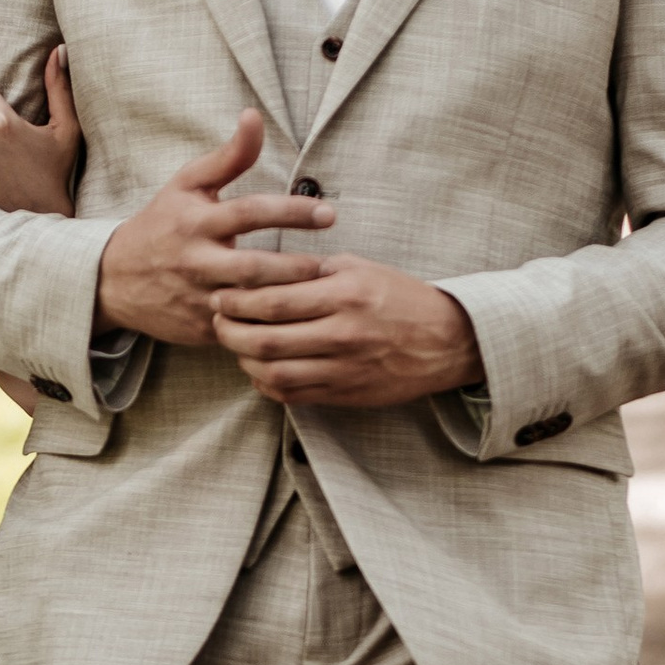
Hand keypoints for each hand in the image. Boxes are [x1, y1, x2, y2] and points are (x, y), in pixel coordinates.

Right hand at [95, 111, 335, 346]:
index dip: (291, 212)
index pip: (249, 213)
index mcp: (197, 222)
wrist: (112, 280)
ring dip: (288, 299)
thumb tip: (254, 116)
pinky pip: (242, 330)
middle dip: (296, 267)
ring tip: (322, 292)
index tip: (328, 214)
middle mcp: (196, 261)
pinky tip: (299, 321)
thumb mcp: (187, 185)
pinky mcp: (201, 329)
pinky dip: (270, 327)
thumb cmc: (161, 224)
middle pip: (254, 267)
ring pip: (250, 304)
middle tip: (330, 264)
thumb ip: (229, 156)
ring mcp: (198, 298)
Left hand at [211, 259, 477, 409]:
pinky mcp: (346, 394)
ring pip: (275, 372)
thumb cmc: (400, 297)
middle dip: (230, 332)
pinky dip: (267, 384)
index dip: (236, 301)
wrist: (448, 340)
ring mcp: (345, 368)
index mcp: (345, 295)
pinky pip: (293, 395)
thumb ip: (313, 271)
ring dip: (245, 360)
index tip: (220, 296)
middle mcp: (344, 334)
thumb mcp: (360, 269)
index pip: (273, 300)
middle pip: (266, 339)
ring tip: (237, 345)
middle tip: (217, 322)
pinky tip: (260, 369)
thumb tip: (262, 270)